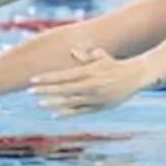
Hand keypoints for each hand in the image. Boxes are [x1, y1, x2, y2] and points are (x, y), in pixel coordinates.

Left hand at [28, 47, 152, 115]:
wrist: (135, 77)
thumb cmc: (115, 65)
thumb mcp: (100, 57)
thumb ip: (86, 56)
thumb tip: (72, 51)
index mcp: (89, 71)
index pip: (63, 75)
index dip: (47, 78)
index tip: (33, 79)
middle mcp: (90, 85)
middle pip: (63, 89)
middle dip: (46, 90)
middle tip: (30, 91)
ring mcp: (94, 97)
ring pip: (70, 101)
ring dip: (54, 102)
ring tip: (40, 103)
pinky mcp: (99, 107)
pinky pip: (80, 111)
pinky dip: (67, 112)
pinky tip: (55, 113)